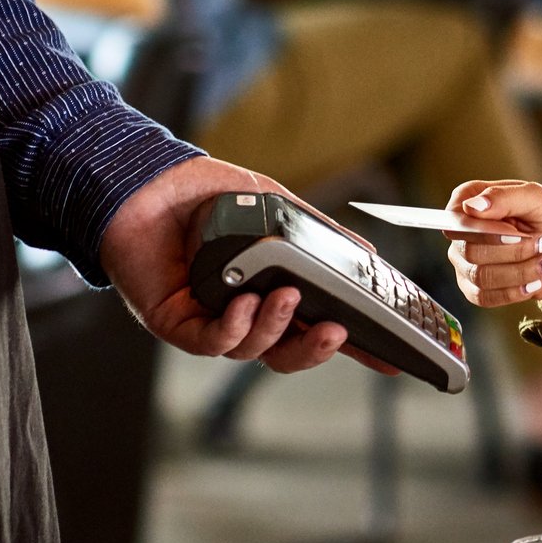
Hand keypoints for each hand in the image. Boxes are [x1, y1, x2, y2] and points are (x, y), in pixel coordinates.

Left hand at [100, 156, 394, 375]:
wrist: (147, 181)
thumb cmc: (208, 195)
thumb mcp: (277, 207)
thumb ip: (318, 234)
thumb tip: (367, 256)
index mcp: (273, 290)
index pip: (318, 325)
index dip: (357, 347)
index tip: (394, 360)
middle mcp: (245, 312)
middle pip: (288, 353)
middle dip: (315, 350)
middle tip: (338, 333)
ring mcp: (210, 320)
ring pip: (252, 350)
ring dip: (275, 329)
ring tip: (285, 297)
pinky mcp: (176, 322)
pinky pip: (211, 342)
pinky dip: (234, 328)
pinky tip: (244, 304)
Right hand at [444, 181, 541, 344]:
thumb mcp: (541, 200)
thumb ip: (506, 197)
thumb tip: (472, 206)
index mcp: (474, 199)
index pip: (456, 215)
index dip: (482, 228)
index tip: (514, 230)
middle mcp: (466, 230)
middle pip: (469, 249)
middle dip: (513, 250)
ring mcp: (468, 261)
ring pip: (480, 275)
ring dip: (520, 271)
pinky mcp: (477, 288)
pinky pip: (483, 297)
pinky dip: (514, 291)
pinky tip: (534, 282)